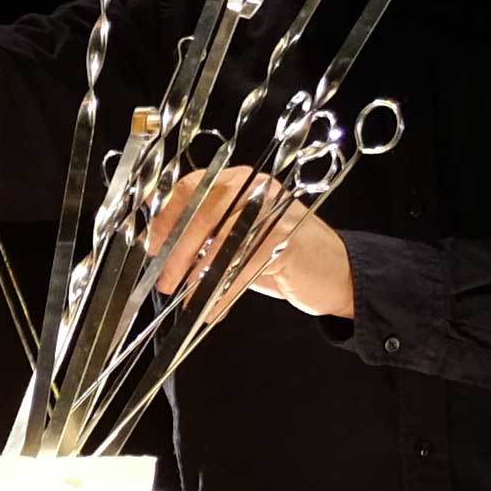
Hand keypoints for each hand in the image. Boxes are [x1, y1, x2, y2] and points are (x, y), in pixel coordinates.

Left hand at [150, 165, 355, 319]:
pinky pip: (244, 267)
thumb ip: (206, 235)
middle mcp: (256, 189)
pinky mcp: (288, 242)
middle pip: (205, 210)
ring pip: (223, 238)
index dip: (166, 217)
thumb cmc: (282, 254)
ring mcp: (274, 213)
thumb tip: (160, 246)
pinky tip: (210, 309)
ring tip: (185, 296)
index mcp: (240, 181)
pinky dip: (223, 291)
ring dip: (198, 272)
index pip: (192, 187)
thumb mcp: (239, 237)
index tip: (152, 245)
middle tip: (164, 278)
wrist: (338, 271)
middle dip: (178, 247)